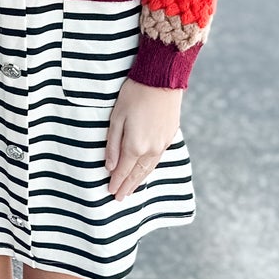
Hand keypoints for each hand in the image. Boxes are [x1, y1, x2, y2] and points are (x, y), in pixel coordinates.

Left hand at [106, 78, 182, 200]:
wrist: (162, 79)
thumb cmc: (134, 95)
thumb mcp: (116, 118)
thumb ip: (112, 145)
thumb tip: (109, 166)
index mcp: (135, 146)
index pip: (123, 171)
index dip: (116, 183)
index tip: (110, 192)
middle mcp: (151, 149)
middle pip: (137, 174)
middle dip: (127, 186)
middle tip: (119, 198)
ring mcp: (162, 144)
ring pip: (149, 169)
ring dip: (139, 181)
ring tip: (131, 190)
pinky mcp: (169, 137)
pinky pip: (157, 160)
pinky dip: (149, 169)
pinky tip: (146, 172)